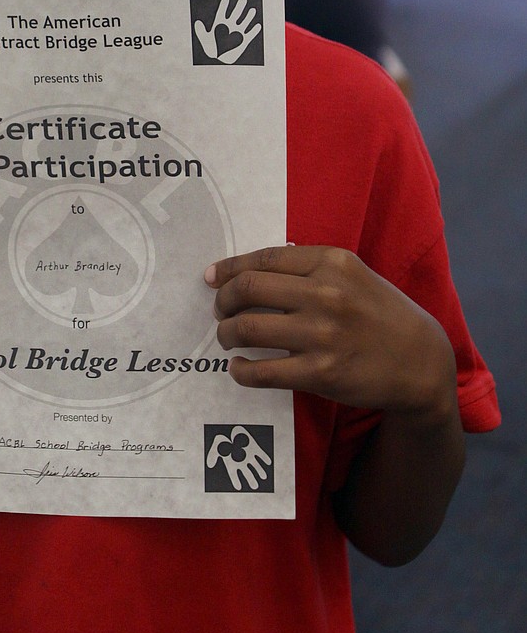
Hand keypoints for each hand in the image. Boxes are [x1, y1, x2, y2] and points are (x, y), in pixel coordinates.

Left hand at [193, 0, 261, 63]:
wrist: (219, 60)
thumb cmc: (211, 49)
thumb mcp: (205, 40)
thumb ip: (200, 31)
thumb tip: (197, 22)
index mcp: (219, 25)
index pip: (222, 12)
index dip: (223, 6)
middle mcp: (229, 27)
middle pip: (235, 14)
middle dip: (239, 7)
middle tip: (243, 0)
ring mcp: (237, 33)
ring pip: (244, 22)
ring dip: (248, 17)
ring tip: (252, 10)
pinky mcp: (243, 41)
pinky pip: (250, 35)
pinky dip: (254, 31)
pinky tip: (257, 26)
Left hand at [204, 245, 455, 418]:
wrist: (420, 360)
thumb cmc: (381, 313)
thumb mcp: (353, 275)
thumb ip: (310, 268)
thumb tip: (253, 270)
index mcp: (332, 262)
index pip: (264, 259)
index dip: (230, 268)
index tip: (212, 277)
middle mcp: (326, 294)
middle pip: (248, 289)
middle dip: (223, 300)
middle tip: (219, 311)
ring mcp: (323, 334)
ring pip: (248, 328)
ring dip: (226, 334)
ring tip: (227, 338)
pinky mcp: (321, 373)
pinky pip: (263, 371)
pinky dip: (241, 370)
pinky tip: (239, 368)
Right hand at [206, 425, 271, 490]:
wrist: (231, 428)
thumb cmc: (223, 440)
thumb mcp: (216, 446)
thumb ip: (213, 455)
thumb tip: (209, 465)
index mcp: (232, 464)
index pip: (234, 476)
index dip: (236, 481)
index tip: (239, 488)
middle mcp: (242, 462)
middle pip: (248, 474)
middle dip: (251, 480)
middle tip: (254, 486)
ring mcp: (249, 456)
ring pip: (256, 466)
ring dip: (260, 470)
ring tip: (263, 476)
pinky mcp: (255, 448)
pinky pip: (262, 455)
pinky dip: (265, 458)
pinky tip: (268, 462)